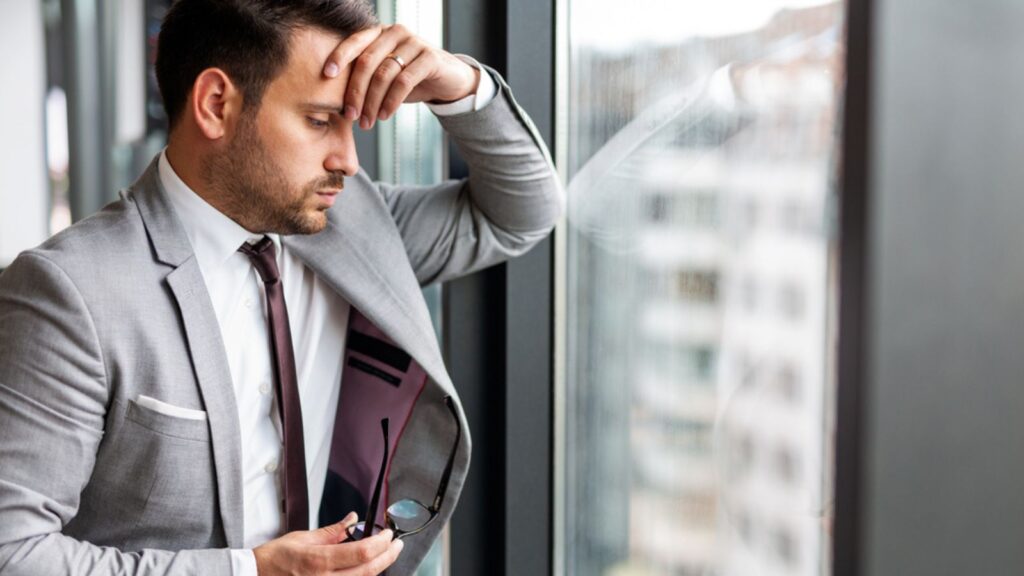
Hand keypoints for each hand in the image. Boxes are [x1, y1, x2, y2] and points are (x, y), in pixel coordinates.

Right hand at [253, 512, 402, 575]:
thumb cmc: (276, 559)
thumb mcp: (303, 538)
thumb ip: (332, 531)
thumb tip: (352, 519)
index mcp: (319, 561)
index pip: (361, 553)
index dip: (380, 543)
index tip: (388, 534)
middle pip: (368, 571)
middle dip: (388, 555)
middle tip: (396, 544)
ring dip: (378, 567)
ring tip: (386, 553)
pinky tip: (368, 567)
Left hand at [322, 24, 480, 129]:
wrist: (448, 81)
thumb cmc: (410, 79)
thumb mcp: (385, 75)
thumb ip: (365, 78)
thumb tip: (334, 99)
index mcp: (380, 32)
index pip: (355, 41)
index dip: (339, 57)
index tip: (326, 75)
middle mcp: (396, 32)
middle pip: (367, 62)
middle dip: (355, 91)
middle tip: (350, 115)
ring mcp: (414, 43)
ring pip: (384, 74)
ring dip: (372, 102)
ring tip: (367, 122)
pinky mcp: (430, 58)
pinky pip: (404, 82)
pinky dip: (391, 102)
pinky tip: (385, 115)